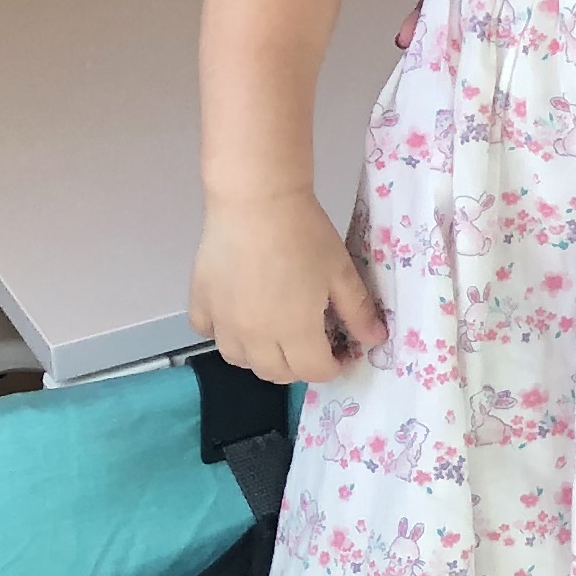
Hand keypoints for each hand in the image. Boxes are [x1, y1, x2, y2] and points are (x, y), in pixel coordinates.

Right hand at [189, 193, 386, 383]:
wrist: (257, 202)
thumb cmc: (305, 234)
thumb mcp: (341, 272)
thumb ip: (359, 311)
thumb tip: (376, 340)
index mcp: (295, 332)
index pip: (314, 371)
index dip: (332, 367)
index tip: (340, 352)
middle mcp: (254, 337)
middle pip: (275, 373)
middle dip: (299, 366)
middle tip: (312, 343)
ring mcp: (222, 323)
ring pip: (239, 360)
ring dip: (260, 356)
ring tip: (275, 333)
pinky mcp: (200, 304)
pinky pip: (208, 334)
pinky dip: (224, 333)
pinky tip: (238, 315)